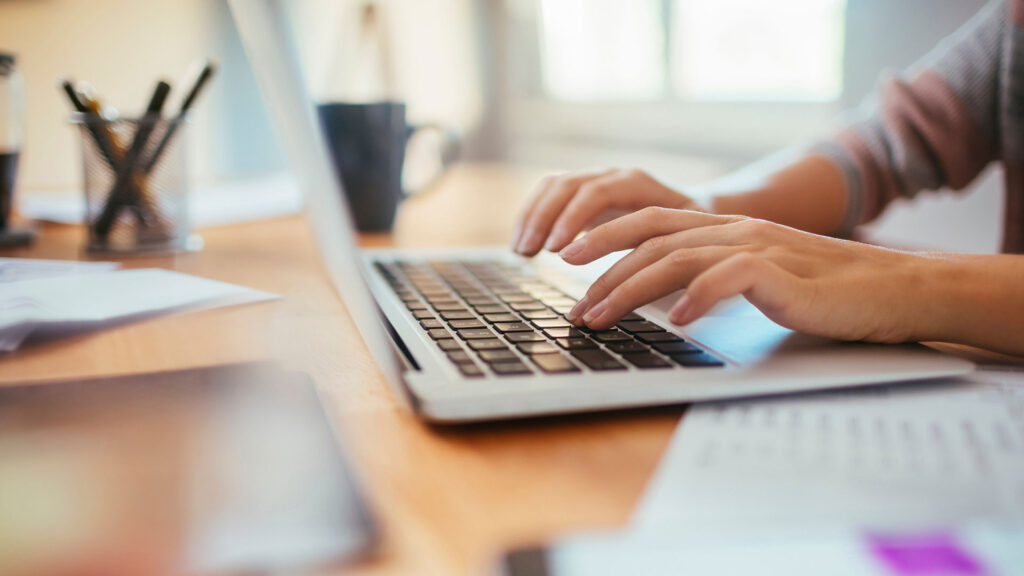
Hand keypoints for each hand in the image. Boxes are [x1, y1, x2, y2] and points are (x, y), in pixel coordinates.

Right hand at [511, 169, 701, 256]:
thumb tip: (647, 278)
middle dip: (544, 218)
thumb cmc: (695, 231)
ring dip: (532, 216)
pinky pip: (549, 194)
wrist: (697, 209)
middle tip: (530, 252)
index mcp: (638, 184)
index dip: (573, 220)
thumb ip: (667, 250)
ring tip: (521, 251)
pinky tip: (523, 244)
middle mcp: (612, 175)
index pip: (597, 192)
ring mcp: (595, 179)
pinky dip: (532, 216)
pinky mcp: (582, 193)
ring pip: (553, 186)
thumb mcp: (689, 238)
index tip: (557, 251)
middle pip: (568, 185)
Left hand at [560, 207, 944, 343]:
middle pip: (651, 237)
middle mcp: (733, 230)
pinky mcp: (780, 272)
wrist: (890, 289)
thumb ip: (710, 279)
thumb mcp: (754, 280)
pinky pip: (728, 278)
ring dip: (630, 289)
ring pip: (676, 258)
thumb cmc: (821, 292)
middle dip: (601, 265)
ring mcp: (756, 247)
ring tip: (599, 317)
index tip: (568, 262)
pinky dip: (696, 296)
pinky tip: (674, 320)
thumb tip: (663, 301)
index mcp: (723, 229)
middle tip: (570, 298)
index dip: (605, 239)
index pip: (650, 226)